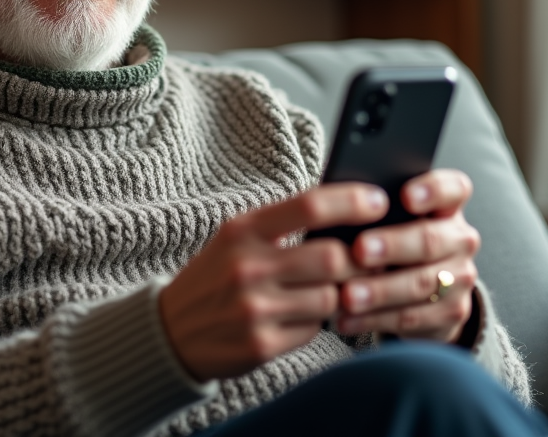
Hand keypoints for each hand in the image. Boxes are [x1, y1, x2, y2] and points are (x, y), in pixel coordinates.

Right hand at [158, 183, 387, 381]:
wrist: (170, 332)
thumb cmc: (214, 278)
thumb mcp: (235, 239)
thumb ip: (282, 224)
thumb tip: (347, 212)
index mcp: (242, 231)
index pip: (310, 206)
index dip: (352, 202)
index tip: (377, 202)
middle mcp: (247, 267)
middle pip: (332, 256)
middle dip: (358, 259)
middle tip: (367, 259)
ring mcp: (254, 309)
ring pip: (331, 297)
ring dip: (337, 294)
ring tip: (325, 290)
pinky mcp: (261, 345)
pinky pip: (314, 329)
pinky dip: (315, 323)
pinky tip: (297, 316)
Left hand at [332, 169, 479, 343]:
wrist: (423, 290)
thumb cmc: (393, 238)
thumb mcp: (390, 219)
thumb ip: (375, 210)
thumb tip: (339, 207)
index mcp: (447, 206)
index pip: (453, 189)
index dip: (432, 190)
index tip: (405, 196)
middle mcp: (460, 239)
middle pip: (430, 239)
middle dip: (392, 245)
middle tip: (359, 250)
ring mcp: (460, 277)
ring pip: (421, 283)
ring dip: (380, 290)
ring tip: (347, 294)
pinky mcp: (451, 313)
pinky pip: (412, 317)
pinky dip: (375, 319)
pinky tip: (347, 319)